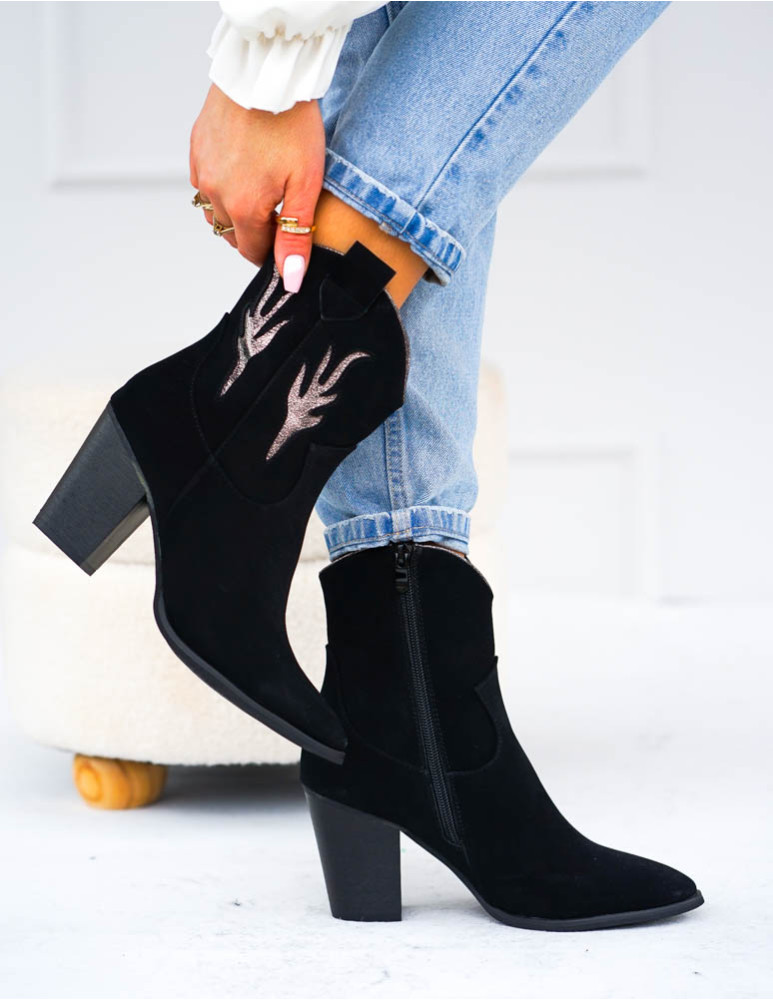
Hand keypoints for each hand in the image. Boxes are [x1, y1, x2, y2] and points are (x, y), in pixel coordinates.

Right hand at [190, 85, 324, 290]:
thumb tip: (290, 280)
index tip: (286, 236)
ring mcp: (201, 171)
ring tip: (260, 189)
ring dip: (234, 212)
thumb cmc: (292, 125)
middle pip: (232, 235)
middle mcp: (214, 194)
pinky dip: (221, 187)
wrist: (266, 73)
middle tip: (278, 209)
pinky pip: (203, 184)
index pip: (252, 253)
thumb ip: (296, 237)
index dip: (272, 251)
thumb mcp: (305, 186)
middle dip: (254, 232)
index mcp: (242, 208)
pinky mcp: (196, 150)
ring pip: (215, 212)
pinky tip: (243, 168)